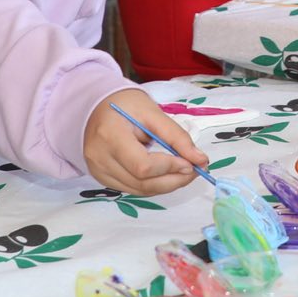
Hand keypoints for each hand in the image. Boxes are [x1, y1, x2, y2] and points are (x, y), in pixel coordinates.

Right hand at [83, 88, 209, 194]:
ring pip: (139, 190)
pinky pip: (133, 189)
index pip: (142, 165)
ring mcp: (98, 171)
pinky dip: (153, 185)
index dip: (170, 167)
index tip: (191, 162)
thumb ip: (177, 136)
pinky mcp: (102, 179)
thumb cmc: (126, 105)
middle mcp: (99, 158)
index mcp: (110, 135)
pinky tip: (165, 174)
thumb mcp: (153, 112)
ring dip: (166, 185)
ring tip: (183, 172)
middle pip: (142, 183)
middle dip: (174, 180)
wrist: (97, 107)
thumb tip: (200, 160)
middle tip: (194, 170)